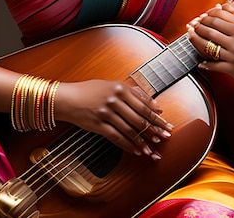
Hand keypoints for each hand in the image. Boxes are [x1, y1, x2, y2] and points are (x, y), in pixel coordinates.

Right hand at [54, 79, 172, 159]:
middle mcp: (114, 100)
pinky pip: (117, 138)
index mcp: (120, 88)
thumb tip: (152, 102)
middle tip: (165, 137)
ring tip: (153, 148)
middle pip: (140, 118)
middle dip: (155, 130)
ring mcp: (106, 113)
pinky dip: (129, 146)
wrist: (68, 98)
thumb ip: (132, 92)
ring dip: (143, 141)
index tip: (165, 123)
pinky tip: (136, 150)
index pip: (143, 105)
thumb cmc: (89, 90)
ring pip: (130, 130)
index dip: (156, 116)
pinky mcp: (99, 125)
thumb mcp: (111, 84)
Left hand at [187, 0, 233, 87]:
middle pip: (212, 25)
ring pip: (208, 43)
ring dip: (196, 38)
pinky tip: (200, 61)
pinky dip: (205, 63)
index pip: (220, 13)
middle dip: (200, 23)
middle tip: (194, 23)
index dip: (209, 12)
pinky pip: (213, 64)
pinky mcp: (232, 67)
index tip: (205, 14)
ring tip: (191, 34)